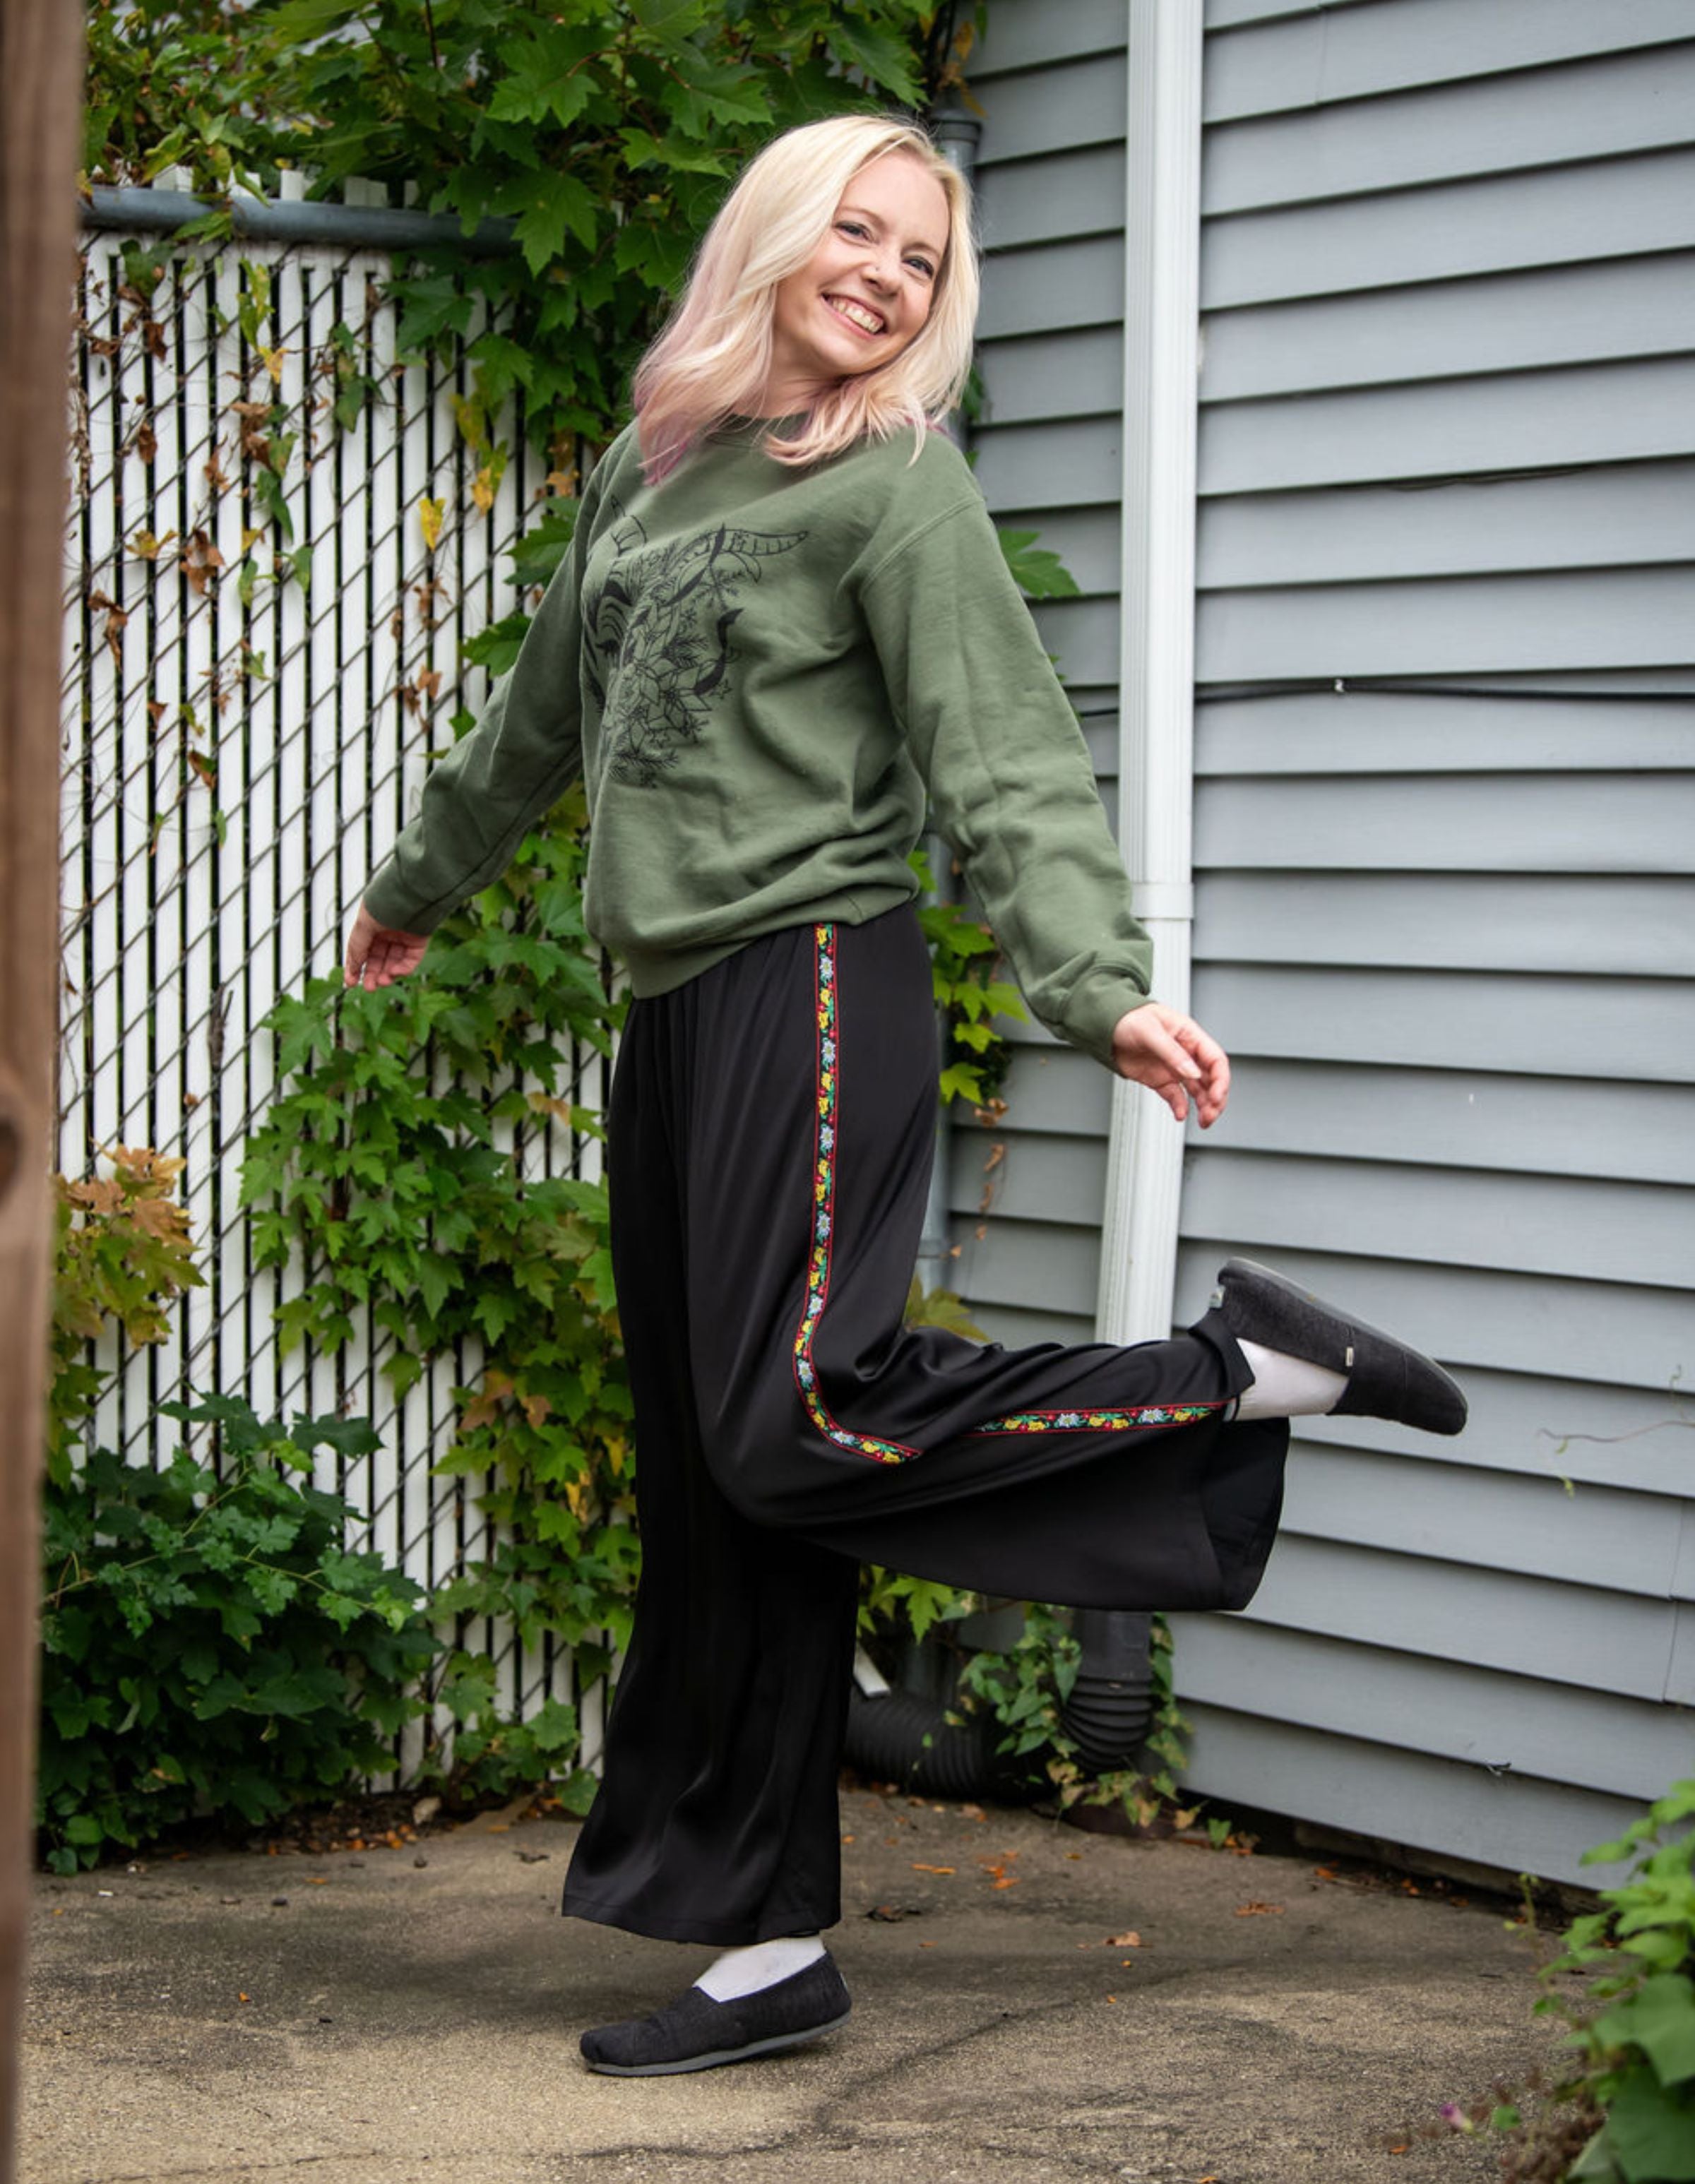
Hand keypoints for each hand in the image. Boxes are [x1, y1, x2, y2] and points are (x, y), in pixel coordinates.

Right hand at [343, 900, 429, 990]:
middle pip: (378, 959)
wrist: (410, 894)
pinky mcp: (419, 941)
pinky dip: (403, 969)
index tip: (350, 983)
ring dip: (387, 975)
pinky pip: (410, 959)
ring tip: (382, 983)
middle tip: (369, 988)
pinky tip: (395, 972)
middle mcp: (387, 932)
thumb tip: (352, 967)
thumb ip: (357, 947)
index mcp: (370, 926)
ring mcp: (403, 937)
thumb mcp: (363, 927)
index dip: (355, 967)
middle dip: (373, 974)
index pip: (361, 951)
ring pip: (394, 962)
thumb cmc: (384, 904)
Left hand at [1110, 1002, 1229, 1127]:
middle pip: (1211, 1079)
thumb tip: (1192, 1072)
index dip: (1220, 1079)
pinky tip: (1180, 1115)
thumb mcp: (1150, 1030)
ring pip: (1197, 1090)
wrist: (1105, 1026)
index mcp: (1190, 1036)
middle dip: (1215, 1099)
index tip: (1216, 1097)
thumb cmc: (1128, 1018)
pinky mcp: (1160, 1079)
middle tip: (1210, 1115)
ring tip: (1203, 1121)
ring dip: (1203, 1106)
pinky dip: (1180, 1107)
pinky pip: (1175, 1096)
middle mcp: (1186, 1053)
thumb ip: (1172, 1052)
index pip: (1215, 1059)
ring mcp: (1174, 1068)